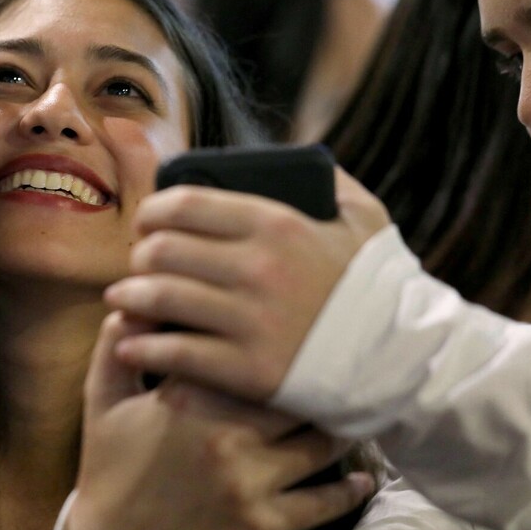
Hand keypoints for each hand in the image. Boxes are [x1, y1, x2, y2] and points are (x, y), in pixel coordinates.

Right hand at [62, 312, 373, 529]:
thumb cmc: (109, 467)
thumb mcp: (102, 401)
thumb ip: (114, 346)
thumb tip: (131, 302)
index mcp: (189, 395)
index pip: (253, 351)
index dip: (283, 338)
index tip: (304, 326)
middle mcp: (226, 434)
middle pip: (300, 391)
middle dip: (323, 378)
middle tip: (346, 364)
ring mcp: (249, 482)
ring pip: (321, 444)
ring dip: (341, 429)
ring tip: (355, 414)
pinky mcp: (263, 524)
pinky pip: (324, 503)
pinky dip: (350, 490)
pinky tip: (363, 479)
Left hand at [104, 168, 389, 401]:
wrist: (409, 362)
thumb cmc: (381, 287)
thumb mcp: (365, 219)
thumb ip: (330, 181)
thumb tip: (299, 159)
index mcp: (277, 223)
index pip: (185, 203)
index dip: (151, 210)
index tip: (145, 221)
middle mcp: (258, 268)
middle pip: (162, 249)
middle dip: (137, 255)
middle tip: (135, 264)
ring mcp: (252, 320)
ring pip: (159, 299)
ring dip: (128, 299)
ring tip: (121, 302)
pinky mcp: (249, 371)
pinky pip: (174, 354)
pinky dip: (141, 349)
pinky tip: (128, 346)